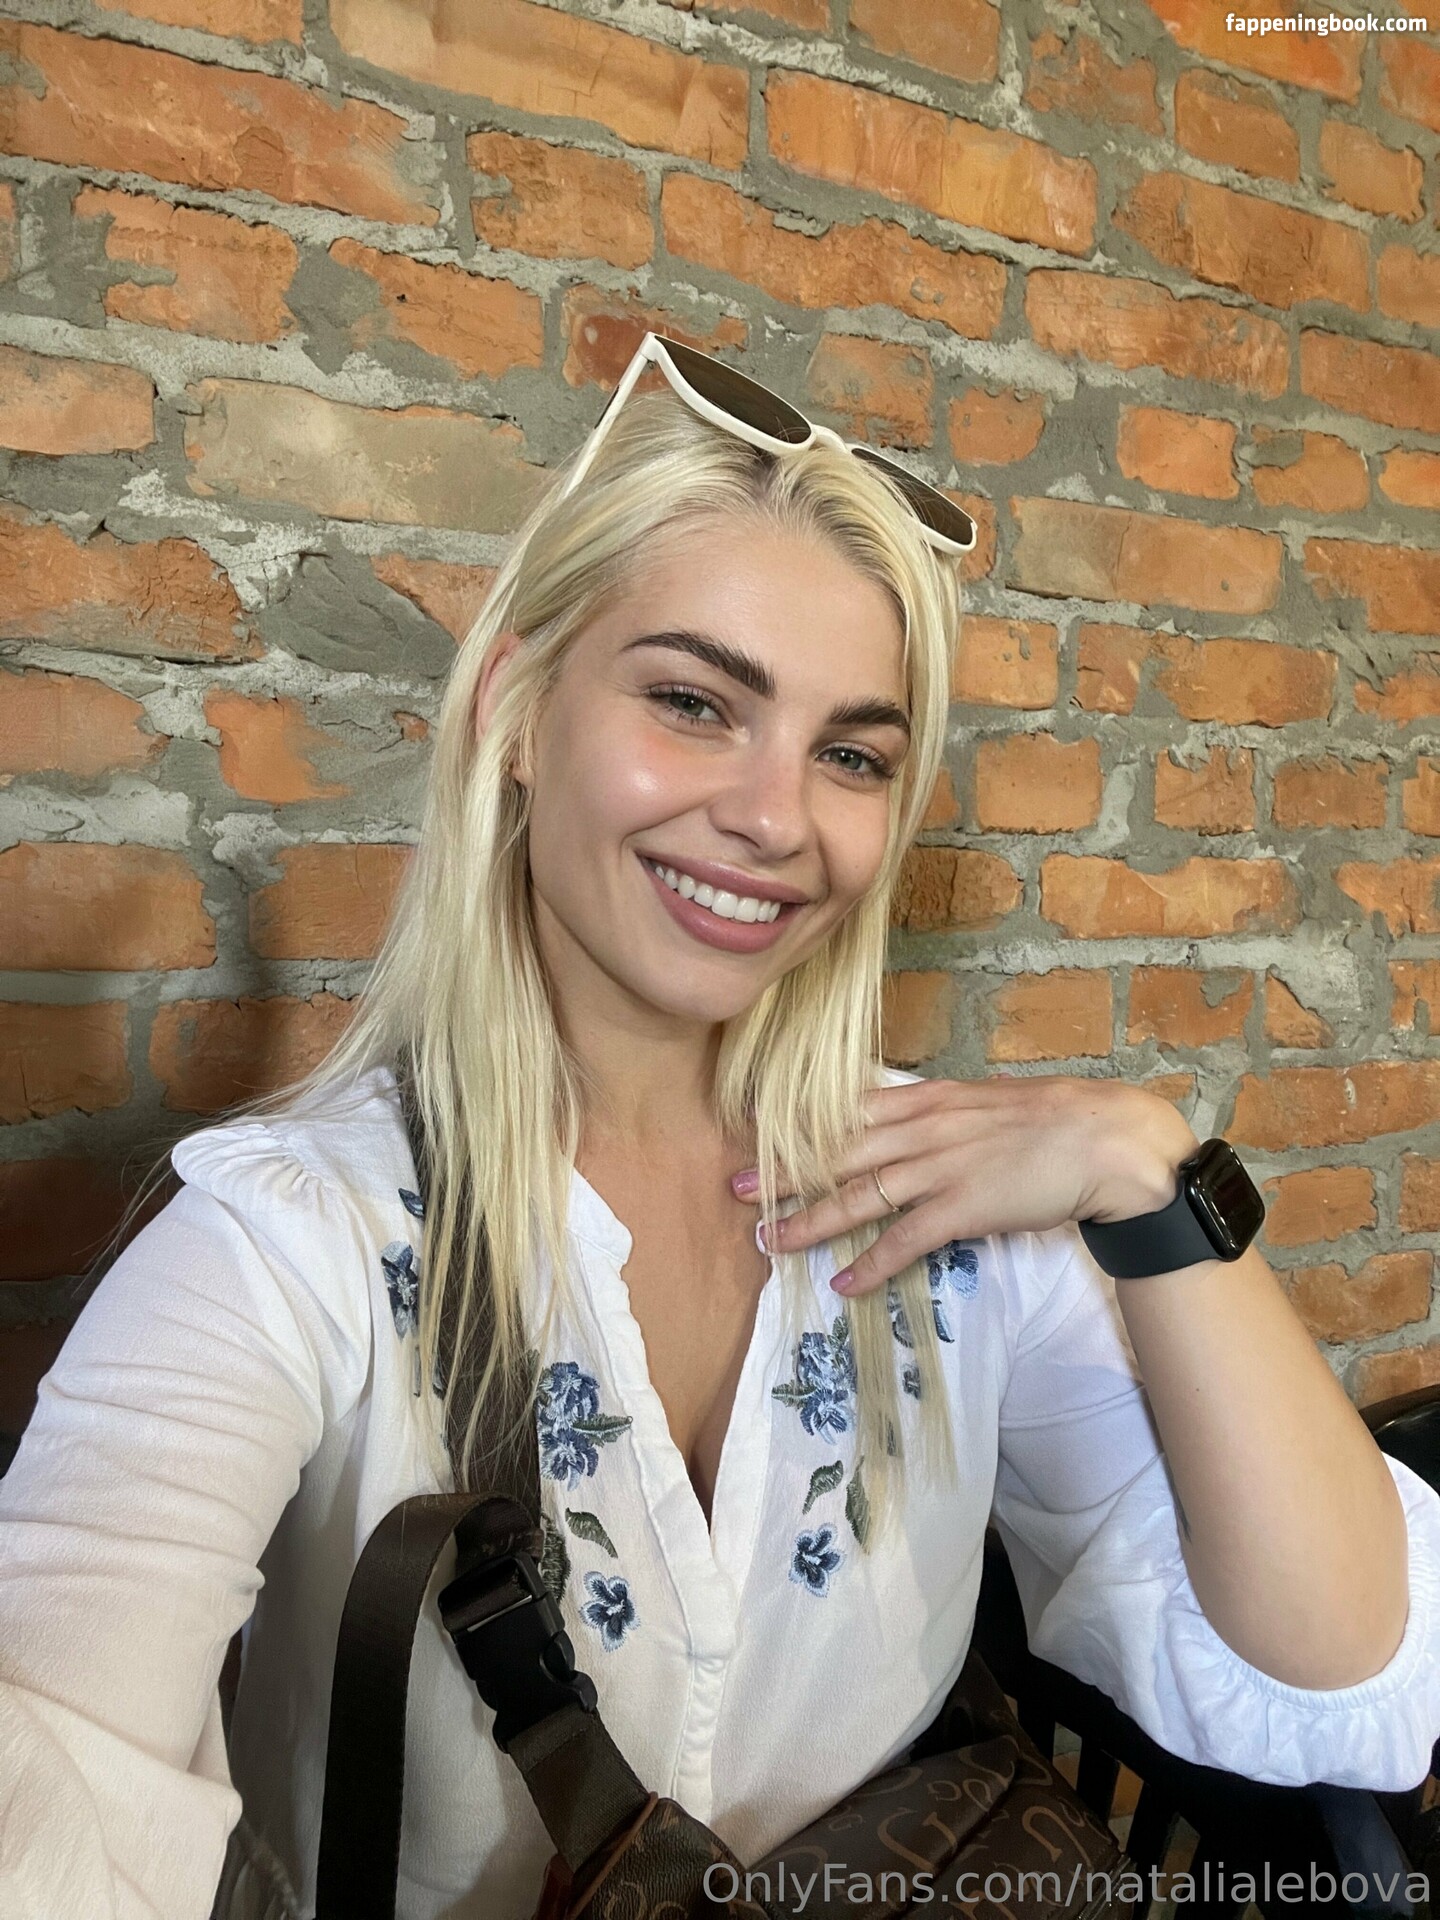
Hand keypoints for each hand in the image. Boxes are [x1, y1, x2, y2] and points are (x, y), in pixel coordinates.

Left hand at [731, 1075, 1199, 1296]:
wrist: (1104, 1138)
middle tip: (732, 1189)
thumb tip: (898, 1123)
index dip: (796, 1122)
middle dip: (783, 1172)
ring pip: (860, 1195)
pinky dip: (872, 1263)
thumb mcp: (981, 1102)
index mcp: (928, 1100)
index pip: (848, 1109)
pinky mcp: (964, 1207)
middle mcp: (924, 1130)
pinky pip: (906, 1240)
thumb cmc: (1050, 1120)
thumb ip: (935, 1113)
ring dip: (810, 1221)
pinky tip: (843, 1283)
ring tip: (770, 1240)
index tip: (751, 1130)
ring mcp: (941, 1168)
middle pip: (838, 1151)